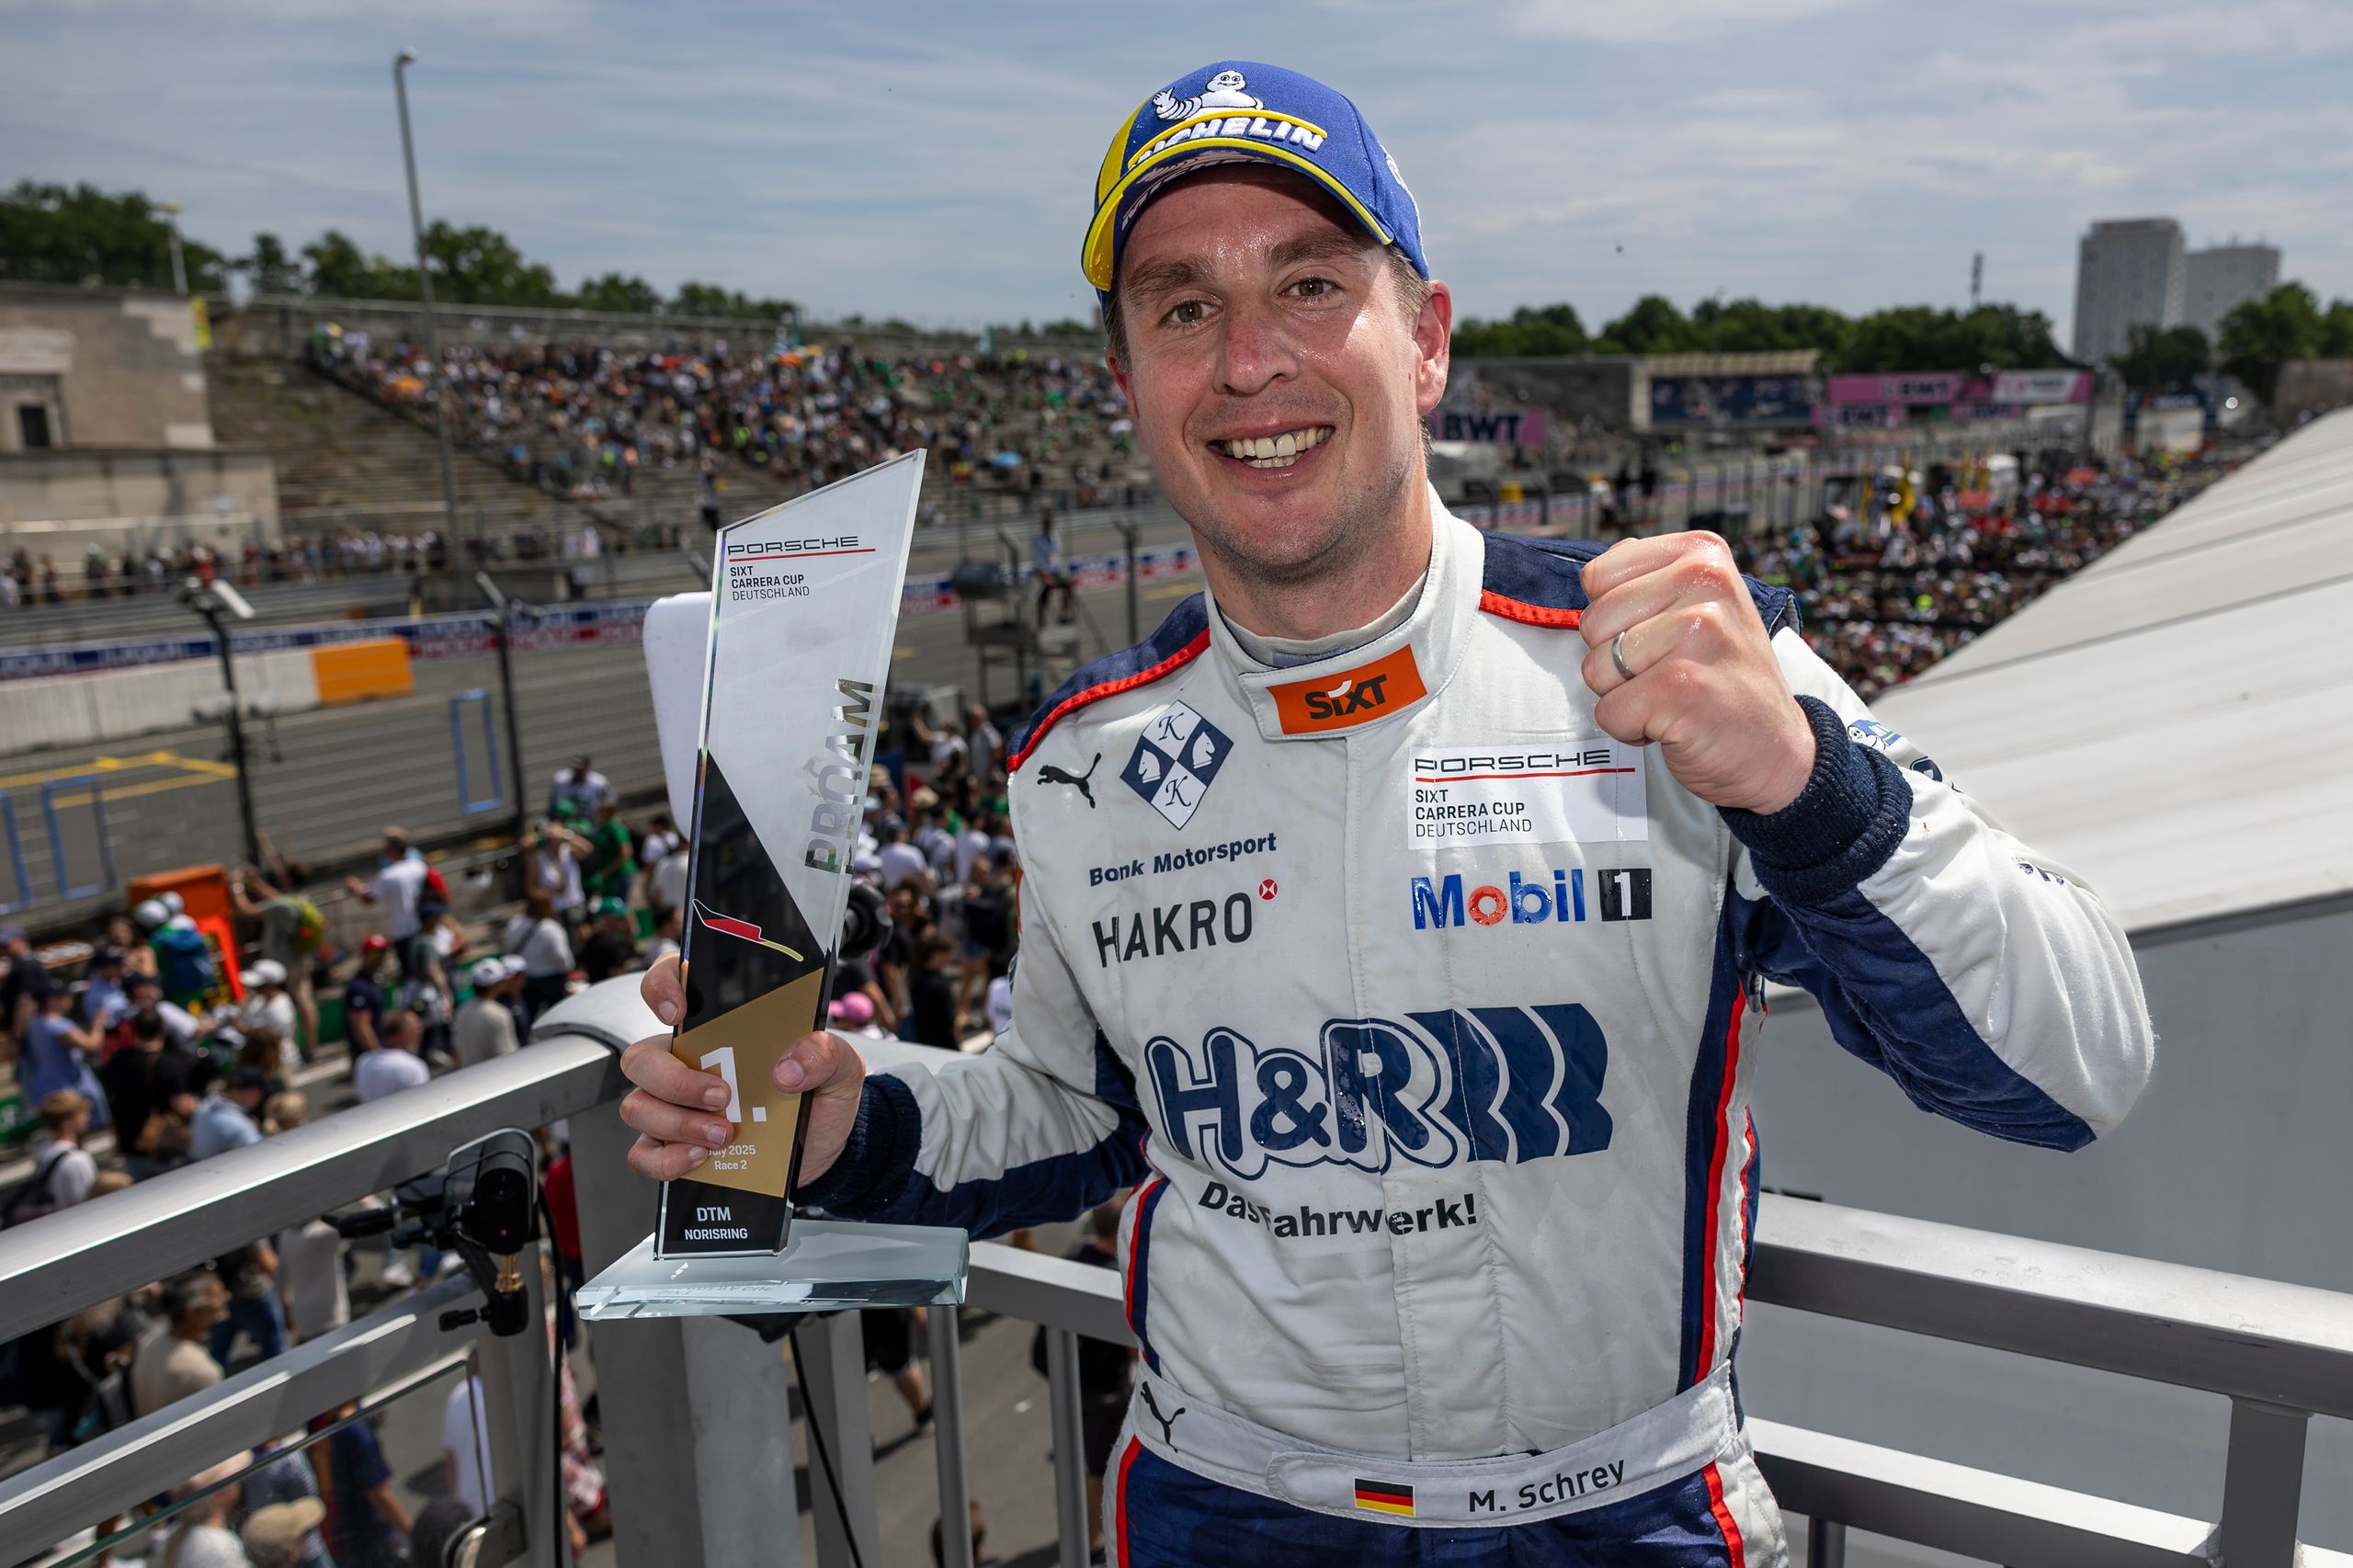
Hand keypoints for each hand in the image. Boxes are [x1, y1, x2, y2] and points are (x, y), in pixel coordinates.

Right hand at [619, 954, 868, 1187]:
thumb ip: (822, 1053)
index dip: (661, 988)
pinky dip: (667, 1160)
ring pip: (638, 1106)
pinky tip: (700, 1159)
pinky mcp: (675, 1146)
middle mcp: (687, 1061)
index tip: (677, 1012)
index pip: (670, 983)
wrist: (828, 1150)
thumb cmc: (822, 1094)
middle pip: (641, 1058)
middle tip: (722, 1096)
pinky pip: (645, 1155)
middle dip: (674, 1080)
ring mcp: (675, 1105)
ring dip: (677, 1123)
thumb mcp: (839, 1065)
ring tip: (723, 1135)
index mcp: (719, 1025)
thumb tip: (785, 1070)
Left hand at [1578, 532, 1813, 813]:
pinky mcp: (1681, 686)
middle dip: (1614, 660)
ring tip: (1673, 695)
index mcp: (1702, 555)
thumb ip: (1648, 582)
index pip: (1597, 577)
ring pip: (1596, 668)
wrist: (1778, 749)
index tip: (1657, 636)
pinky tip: (1674, 720)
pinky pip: (1609, 711)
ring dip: (1624, 696)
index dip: (1612, 619)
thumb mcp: (1702, 606)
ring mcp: (1695, 632)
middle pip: (1592, 624)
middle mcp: (1704, 582)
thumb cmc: (1726, 678)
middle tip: (1668, 671)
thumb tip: (1595, 575)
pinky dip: (1631, 728)